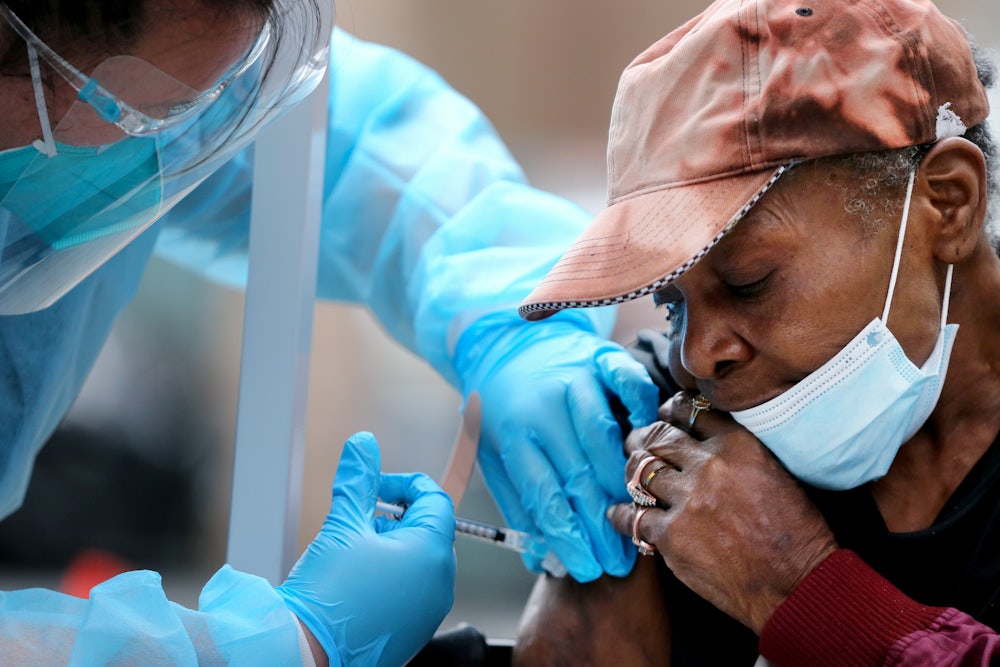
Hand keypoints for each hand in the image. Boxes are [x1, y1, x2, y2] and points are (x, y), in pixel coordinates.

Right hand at [277, 432, 456, 665]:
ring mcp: (430, 610)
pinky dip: (391, 576)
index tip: (375, 488)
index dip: (404, 484)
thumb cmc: (329, 592)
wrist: (307, 653)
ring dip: (390, 546)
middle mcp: (441, 583)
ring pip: (420, 560)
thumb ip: (358, 480)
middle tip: (358, 522)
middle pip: (428, 529)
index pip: (435, 499)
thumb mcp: (342, 525)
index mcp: (432, 552)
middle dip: (394, 517)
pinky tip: (357, 582)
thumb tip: (363, 444)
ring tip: (352, 554)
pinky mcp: (415, 630)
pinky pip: (413, 589)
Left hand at [455, 313, 658, 581]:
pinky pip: (627, 380)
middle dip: (600, 523)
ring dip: (623, 480)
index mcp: (512, 433)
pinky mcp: (599, 355)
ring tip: (638, 516)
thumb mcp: (493, 455)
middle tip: (620, 560)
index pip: (543, 495)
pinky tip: (649, 437)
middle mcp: (542, 405)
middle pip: (576, 472)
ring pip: (603, 433)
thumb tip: (540, 558)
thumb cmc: (502, 408)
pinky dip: (642, 406)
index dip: (569, 537)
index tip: (589, 569)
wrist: (505, 343)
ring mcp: (573, 377)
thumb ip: (518, 502)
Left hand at [607, 392, 837, 632]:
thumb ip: (739, 451)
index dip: (670, 412)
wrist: (797, 584)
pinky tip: (618, 514)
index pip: (690, 411)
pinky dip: (621, 515)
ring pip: (640, 471)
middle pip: (657, 437)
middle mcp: (708, 466)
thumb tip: (706, 443)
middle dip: (642, 438)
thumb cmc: (795, 533)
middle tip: (635, 443)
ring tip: (630, 477)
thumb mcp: (776, 472)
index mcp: (738, 445)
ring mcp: (687, 501)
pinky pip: (631, 517)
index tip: (663, 417)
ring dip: (632, 473)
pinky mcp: (671, 536)